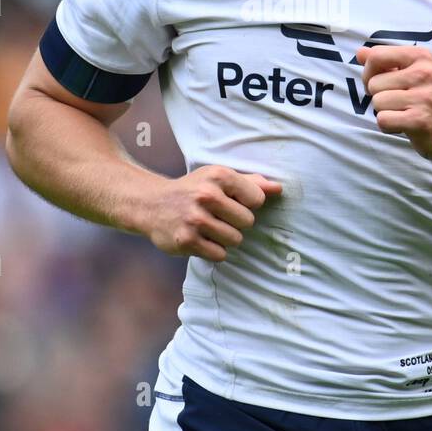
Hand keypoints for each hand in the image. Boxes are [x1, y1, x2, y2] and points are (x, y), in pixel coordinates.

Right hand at [141, 165, 281, 262]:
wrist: (152, 204)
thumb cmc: (193, 190)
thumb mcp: (218, 178)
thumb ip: (251, 183)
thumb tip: (279, 188)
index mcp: (218, 176)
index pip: (257, 199)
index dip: (247, 204)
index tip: (230, 201)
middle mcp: (206, 196)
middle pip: (248, 222)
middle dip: (236, 222)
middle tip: (217, 216)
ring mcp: (195, 219)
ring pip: (235, 239)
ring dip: (225, 237)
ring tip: (208, 227)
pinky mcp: (187, 241)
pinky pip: (219, 254)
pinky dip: (213, 250)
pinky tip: (201, 238)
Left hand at [356, 45, 431, 162]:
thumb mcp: (415, 74)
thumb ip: (386, 62)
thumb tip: (360, 52)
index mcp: (421, 57)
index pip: (376, 55)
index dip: (370, 72)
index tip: (382, 83)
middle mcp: (424, 73)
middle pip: (373, 83)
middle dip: (380, 96)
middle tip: (401, 103)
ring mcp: (423, 96)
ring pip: (377, 102)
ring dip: (385, 112)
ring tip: (405, 113)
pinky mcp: (419, 120)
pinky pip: (383, 120)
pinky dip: (388, 127)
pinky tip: (405, 125)